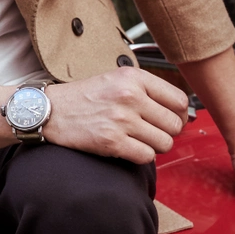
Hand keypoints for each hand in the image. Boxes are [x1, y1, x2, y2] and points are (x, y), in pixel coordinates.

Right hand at [45, 67, 188, 163]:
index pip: (179, 99)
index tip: (173, 119)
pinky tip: (127, 146)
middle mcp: (129, 96)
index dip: (180, 114)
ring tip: (138, 138)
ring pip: (164, 143)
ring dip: (154, 145)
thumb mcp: (116, 79)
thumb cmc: (84, 96)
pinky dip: (140, 155)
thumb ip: (147, 90)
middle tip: (152, 131)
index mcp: (132, 77)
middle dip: (167, 132)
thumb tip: (183, 111)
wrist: (51, 110)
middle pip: (175, 124)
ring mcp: (121, 119)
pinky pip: (146, 156)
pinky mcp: (112, 141)